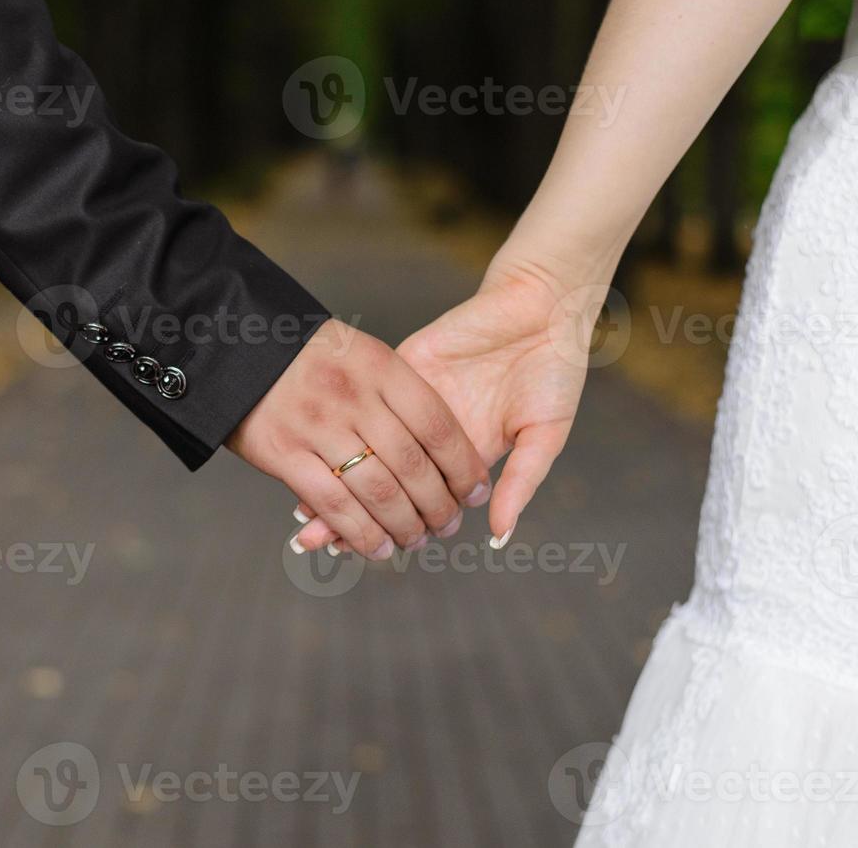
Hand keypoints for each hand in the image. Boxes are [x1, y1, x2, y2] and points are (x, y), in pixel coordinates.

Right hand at [227, 319, 488, 559]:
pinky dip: (361, 535)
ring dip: (405, 525)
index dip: (464, 466)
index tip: (478, 492)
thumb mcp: (360, 353)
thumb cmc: (308, 353)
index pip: (438, 425)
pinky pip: (334, 505)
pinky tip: (378, 547)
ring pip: (379, 491)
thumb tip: (442, 446)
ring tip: (416, 540)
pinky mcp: (284, 454)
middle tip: (449, 525)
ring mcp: (318, 426)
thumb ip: (397, 392)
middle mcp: (354, 397)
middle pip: (413, 465)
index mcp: (380, 368)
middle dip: (439, 505)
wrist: (236, 345)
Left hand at [294, 257, 595, 552]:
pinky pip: (365, 400)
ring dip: (335, 476)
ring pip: (365, 446)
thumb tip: (498, 536)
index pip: (420, 502)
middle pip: (383, 482)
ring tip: (303, 512)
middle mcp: (431, 435)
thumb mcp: (545, 433)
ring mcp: (412, 401)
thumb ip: (520, 482)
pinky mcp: (402, 366)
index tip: (362, 553)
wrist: (542, 305)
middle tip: (314, 542)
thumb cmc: (555, 371)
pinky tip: (314, 447)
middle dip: (351, 513)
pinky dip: (340, 425)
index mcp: (465, 457)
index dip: (392, 527)